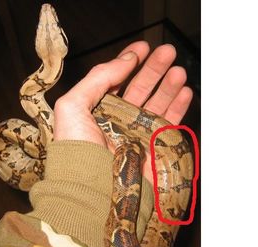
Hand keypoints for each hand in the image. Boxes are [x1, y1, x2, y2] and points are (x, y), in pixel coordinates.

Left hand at [53, 41, 192, 181]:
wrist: (94, 190)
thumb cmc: (77, 151)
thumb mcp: (73, 106)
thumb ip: (97, 78)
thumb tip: (126, 60)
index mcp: (96, 111)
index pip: (116, 81)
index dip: (130, 62)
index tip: (143, 46)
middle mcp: (119, 122)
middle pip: (141, 89)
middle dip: (155, 69)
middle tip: (168, 51)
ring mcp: (139, 135)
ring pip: (158, 104)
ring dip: (169, 85)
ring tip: (179, 70)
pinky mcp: (155, 149)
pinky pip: (170, 125)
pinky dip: (179, 108)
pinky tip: (184, 92)